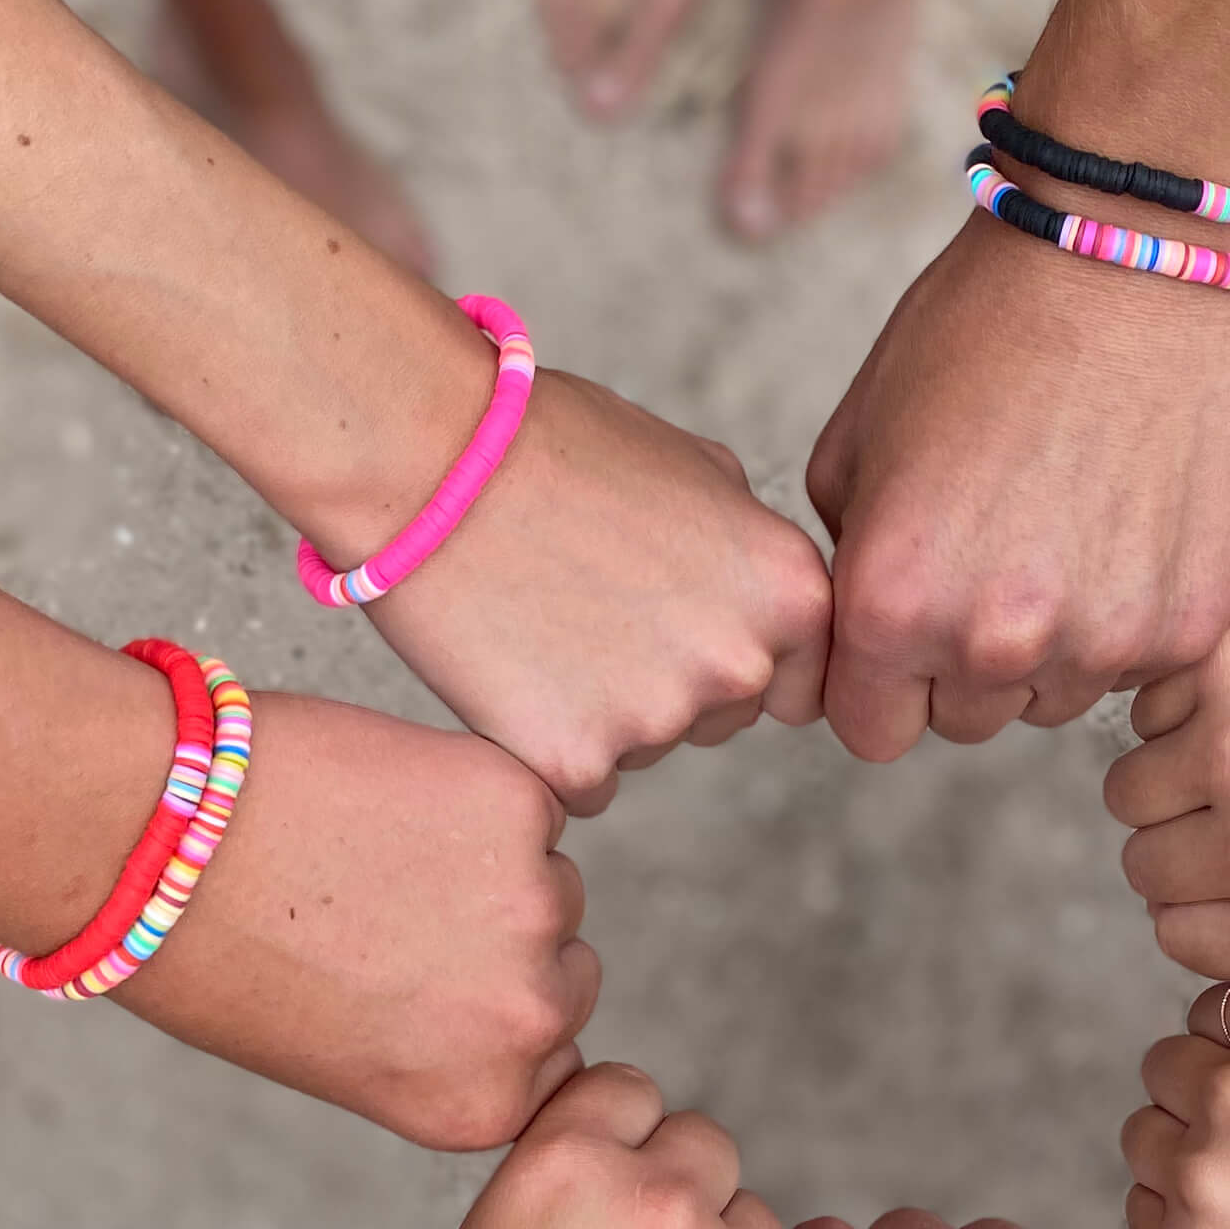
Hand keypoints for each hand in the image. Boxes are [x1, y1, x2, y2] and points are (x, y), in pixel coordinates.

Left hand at [120, 694, 596, 1149]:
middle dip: (501, 937)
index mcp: (483, 1105)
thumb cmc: (212, 956)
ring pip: (551, 878)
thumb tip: (496, 996)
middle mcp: (526, 1024)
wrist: (149, 842)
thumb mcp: (340, 1058)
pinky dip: (467, 791)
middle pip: (565, 969)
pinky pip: (524, 800)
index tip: (428, 979)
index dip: (487, 1007)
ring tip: (374, 855)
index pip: (550, 1057)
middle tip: (391, 910)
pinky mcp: (517, 808)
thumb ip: (441, 1052)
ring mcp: (533, 911)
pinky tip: (382, 801)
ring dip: (489, 860)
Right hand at [366, 371, 833, 811]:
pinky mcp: (577, 761)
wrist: (428, 458)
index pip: (801, 681)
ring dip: (604, 709)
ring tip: (543, 621)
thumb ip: (752, 547)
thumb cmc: (555, 445)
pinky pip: (584, 783)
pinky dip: (548, 743)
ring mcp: (661, 719)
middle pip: (724, 720)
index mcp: (790, 591)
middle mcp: (741, 663)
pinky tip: (513, 669)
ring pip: (649, 747)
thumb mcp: (698, 468)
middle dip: (671, 681)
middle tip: (592, 607)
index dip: (739, 655)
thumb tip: (773, 602)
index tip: (679, 621)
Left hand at [807, 215, 1229, 759]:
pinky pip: (1134, 664)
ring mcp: (1100, 643)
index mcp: (893, 607)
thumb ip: (848, 559)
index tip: (904, 635)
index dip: (882, 684)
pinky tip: (1123, 525)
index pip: (872, 732)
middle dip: (964, 660)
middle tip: (993, 556)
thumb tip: (859, 634)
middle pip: (966, 721)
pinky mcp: (1185, 626)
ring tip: (1062, 529)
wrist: (1130, 262)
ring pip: (1052, 700)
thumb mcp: (857, 439)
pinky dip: (1126, 614)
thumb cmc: (982, 330)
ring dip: (1050, 644)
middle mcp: (995, 645)